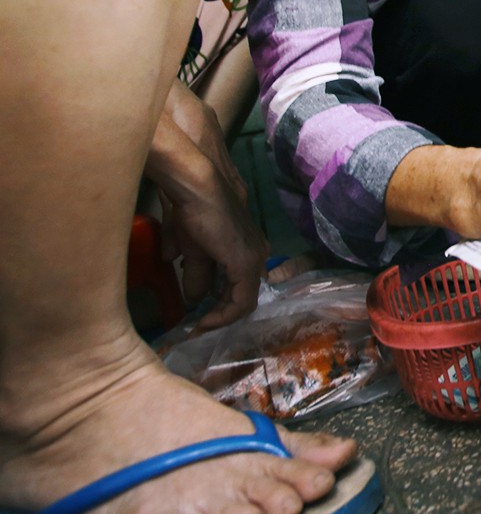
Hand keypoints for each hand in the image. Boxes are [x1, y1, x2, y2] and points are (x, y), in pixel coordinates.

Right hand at [145, 80, 268, 329]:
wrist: (195, 183)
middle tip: (196, 330)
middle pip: (240, 295)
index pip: (238, 286)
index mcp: (244, 248)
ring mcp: (253, 258)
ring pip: (241, 300)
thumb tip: (192, 296)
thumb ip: (195, 270)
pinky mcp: (246, 263)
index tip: (197, 322)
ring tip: (198, 328)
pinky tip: (203, 324)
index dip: (219, 307)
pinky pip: (241, 301)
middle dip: (218, 314)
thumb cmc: (191, 207)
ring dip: (218, 316)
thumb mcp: (191, 246)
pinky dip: (223, 316)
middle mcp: (256, 254)